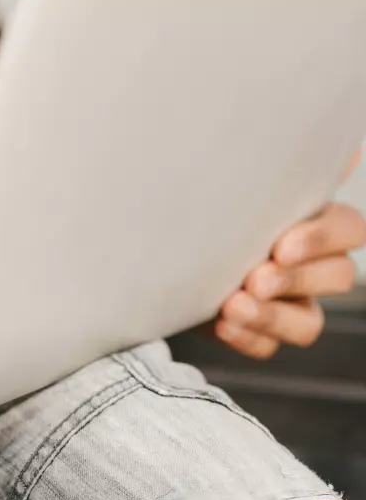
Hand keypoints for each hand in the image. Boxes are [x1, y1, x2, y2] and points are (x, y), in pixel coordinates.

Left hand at [216, 151, 365, 358]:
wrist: (153, 252)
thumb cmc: (202, 210)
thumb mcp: (231, 186)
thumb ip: (281, 173)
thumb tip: (344, 151)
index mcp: (312, 222)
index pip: (349, 230)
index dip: (322, 241)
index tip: (280, 246)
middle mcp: (309, 265)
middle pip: (340, 276)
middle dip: (297, 280)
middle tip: (254, 279)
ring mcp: (288, 304)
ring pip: (310, 322)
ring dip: (273, 316)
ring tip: (233, 305)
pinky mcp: (258, 333)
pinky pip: (269, 347)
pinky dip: (248, 338)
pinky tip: (221, 324)